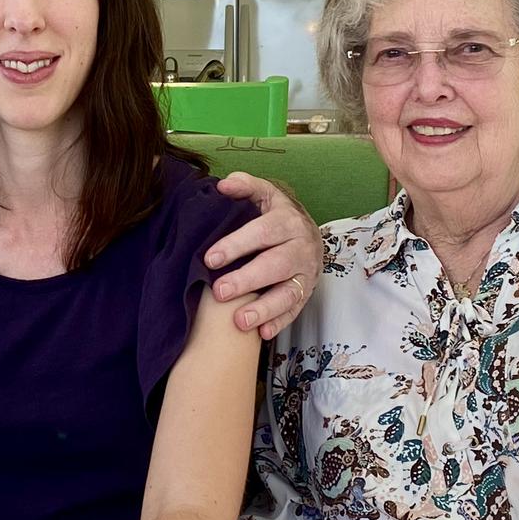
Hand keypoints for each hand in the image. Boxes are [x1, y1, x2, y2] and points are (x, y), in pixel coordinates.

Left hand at [206, 173, 322, 338]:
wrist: (308, 231)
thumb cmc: (275, 213)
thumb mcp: (263, 193)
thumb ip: (244, 186)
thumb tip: (223, 186)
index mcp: (287, 220)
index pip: (262, 232)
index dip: (236, 245)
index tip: (210, 258)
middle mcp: (301, 247)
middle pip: (275, 265)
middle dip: (247, 280)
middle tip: (218, 292)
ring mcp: (306, 273)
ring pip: (289, 293)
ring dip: (264, 308)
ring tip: (239, 321)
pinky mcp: (307, 292)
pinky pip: (295, 310)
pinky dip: (280, 323)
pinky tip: (262, 333)